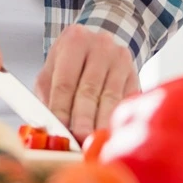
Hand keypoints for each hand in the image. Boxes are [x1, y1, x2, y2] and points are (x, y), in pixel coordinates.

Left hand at [35, 23, 138, 139]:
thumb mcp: (53, 70)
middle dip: (84, 117)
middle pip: (89, 88)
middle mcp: (100, 46)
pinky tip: (112, 133)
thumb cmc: (72, 63)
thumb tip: (48, 127)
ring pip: (111, 97)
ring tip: (95, 140)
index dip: (61, 108)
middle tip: (80, 137)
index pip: (65, 81)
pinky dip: (119, 118)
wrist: (99, 46)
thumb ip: (48, 96)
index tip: (60, 129)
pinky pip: (127, 100)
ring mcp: (120, 59)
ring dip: (102, 122)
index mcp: (74, 42)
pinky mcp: (134, 75)